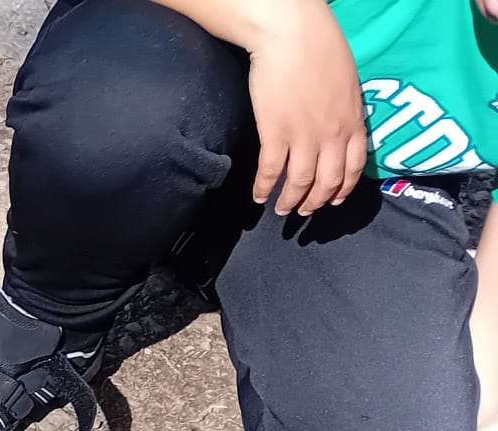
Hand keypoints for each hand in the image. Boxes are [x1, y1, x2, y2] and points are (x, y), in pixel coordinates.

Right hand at [246, 2, 366, 214]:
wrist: (293, 37)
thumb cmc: (321, 48)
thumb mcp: (347, 81)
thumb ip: (346, 108)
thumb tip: (339, 124)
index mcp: (353, 120)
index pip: (354, 167)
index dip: (343, 189)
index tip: (333, 200)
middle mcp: (332, 135)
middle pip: (327, 181)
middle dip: (315, 202)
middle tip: (303, 211)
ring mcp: (303, 136)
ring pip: (300, 182)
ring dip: (290, 201)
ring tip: (281, 209)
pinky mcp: (275, 134)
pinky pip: (270, 171)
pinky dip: (264, 188)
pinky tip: (258, 196)